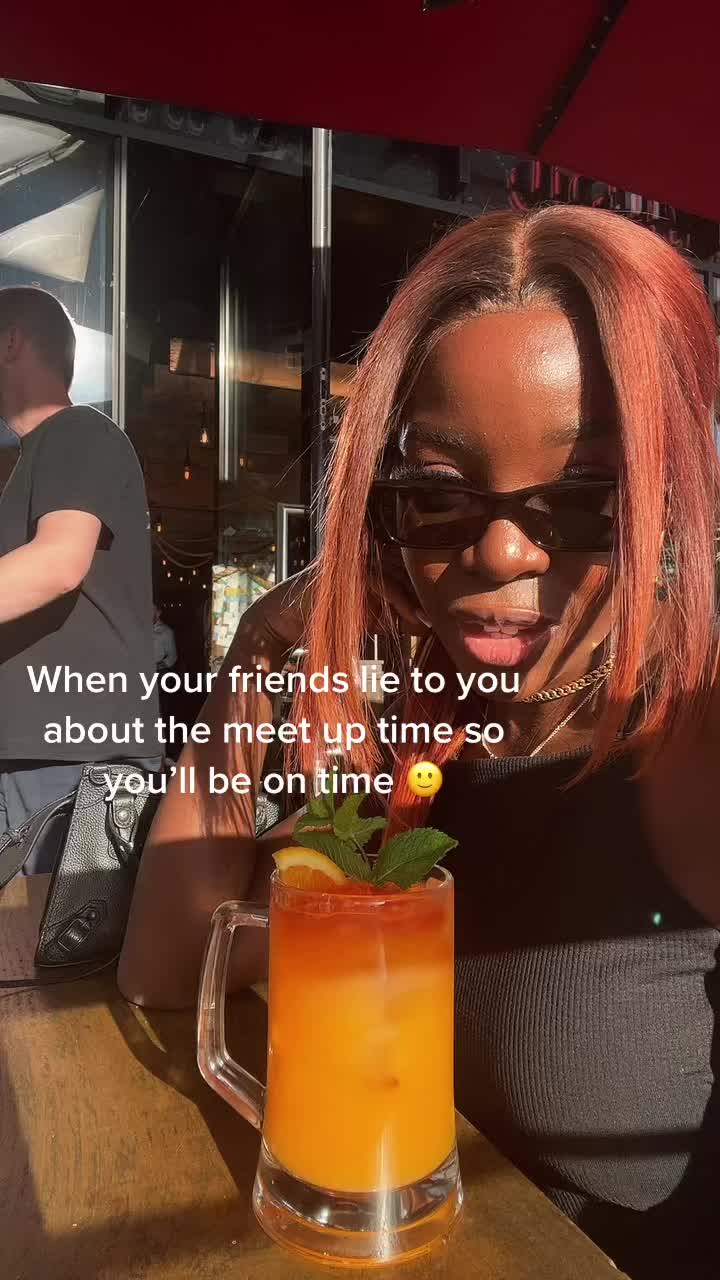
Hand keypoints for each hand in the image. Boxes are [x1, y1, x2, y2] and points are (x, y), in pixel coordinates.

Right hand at [246, 548, 429, 657]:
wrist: (285, 620)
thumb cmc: (328, 617)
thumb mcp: (369, 620)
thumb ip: (394, 618)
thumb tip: (424, 624)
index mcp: (373, 563)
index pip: (407, 568)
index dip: (422, 590)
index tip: (436, 615)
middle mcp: (364, 555)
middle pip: (405, 566)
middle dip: (421, 594)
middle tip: (436, 619)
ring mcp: (352, 559)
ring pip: (394, 572)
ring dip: (411, 599)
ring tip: (423, 621)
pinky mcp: (342, 567)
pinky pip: (378, 580)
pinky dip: (395, 600)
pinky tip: (405, 618)